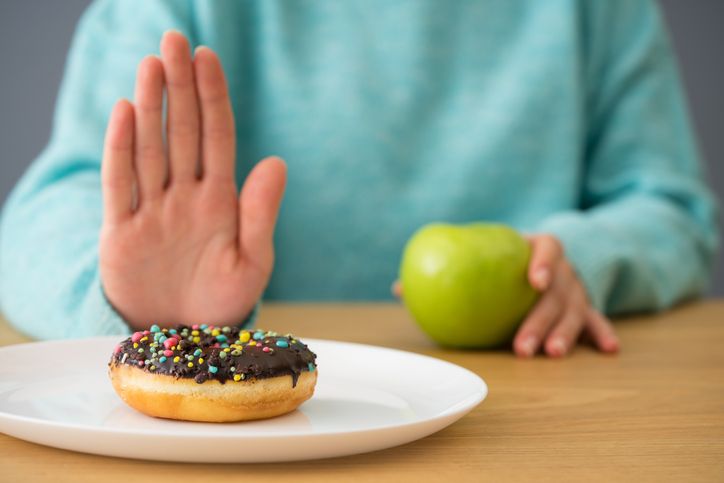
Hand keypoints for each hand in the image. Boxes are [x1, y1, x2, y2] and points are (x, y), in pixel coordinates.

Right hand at [100, 32, 285, 328]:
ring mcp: (152, 210)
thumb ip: (261, 214)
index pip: (217, 138)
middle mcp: (185, 197)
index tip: (208, 57)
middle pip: (181, 132)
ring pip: (150, 148)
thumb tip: (277, 161)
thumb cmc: (223, 301)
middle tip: (175, 40)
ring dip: (151, 106)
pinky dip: (121, 150)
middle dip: (180, 87)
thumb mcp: (252, 262)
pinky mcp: (122, 232)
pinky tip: (125, 112)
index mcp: (220, 201)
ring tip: (152, 64)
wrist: (185, 338)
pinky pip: (120, 184)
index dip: (213, 98)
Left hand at [391, 234, 619, 356]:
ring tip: (552, 354)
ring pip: (575, 310)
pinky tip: (609, 350)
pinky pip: (596, 320)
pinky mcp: (586, 307)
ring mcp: (576, 288)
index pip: (547, 246)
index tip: (532, 280)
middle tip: (521, 346)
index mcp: (535, 248)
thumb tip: (399, 287)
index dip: (543, 260)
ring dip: (565, 333)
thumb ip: (447, 269)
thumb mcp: (481, 259)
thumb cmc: (500, 262)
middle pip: (556, 292)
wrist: (540, 261)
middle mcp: (561, 268)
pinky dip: (603, 332)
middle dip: (541, 319)